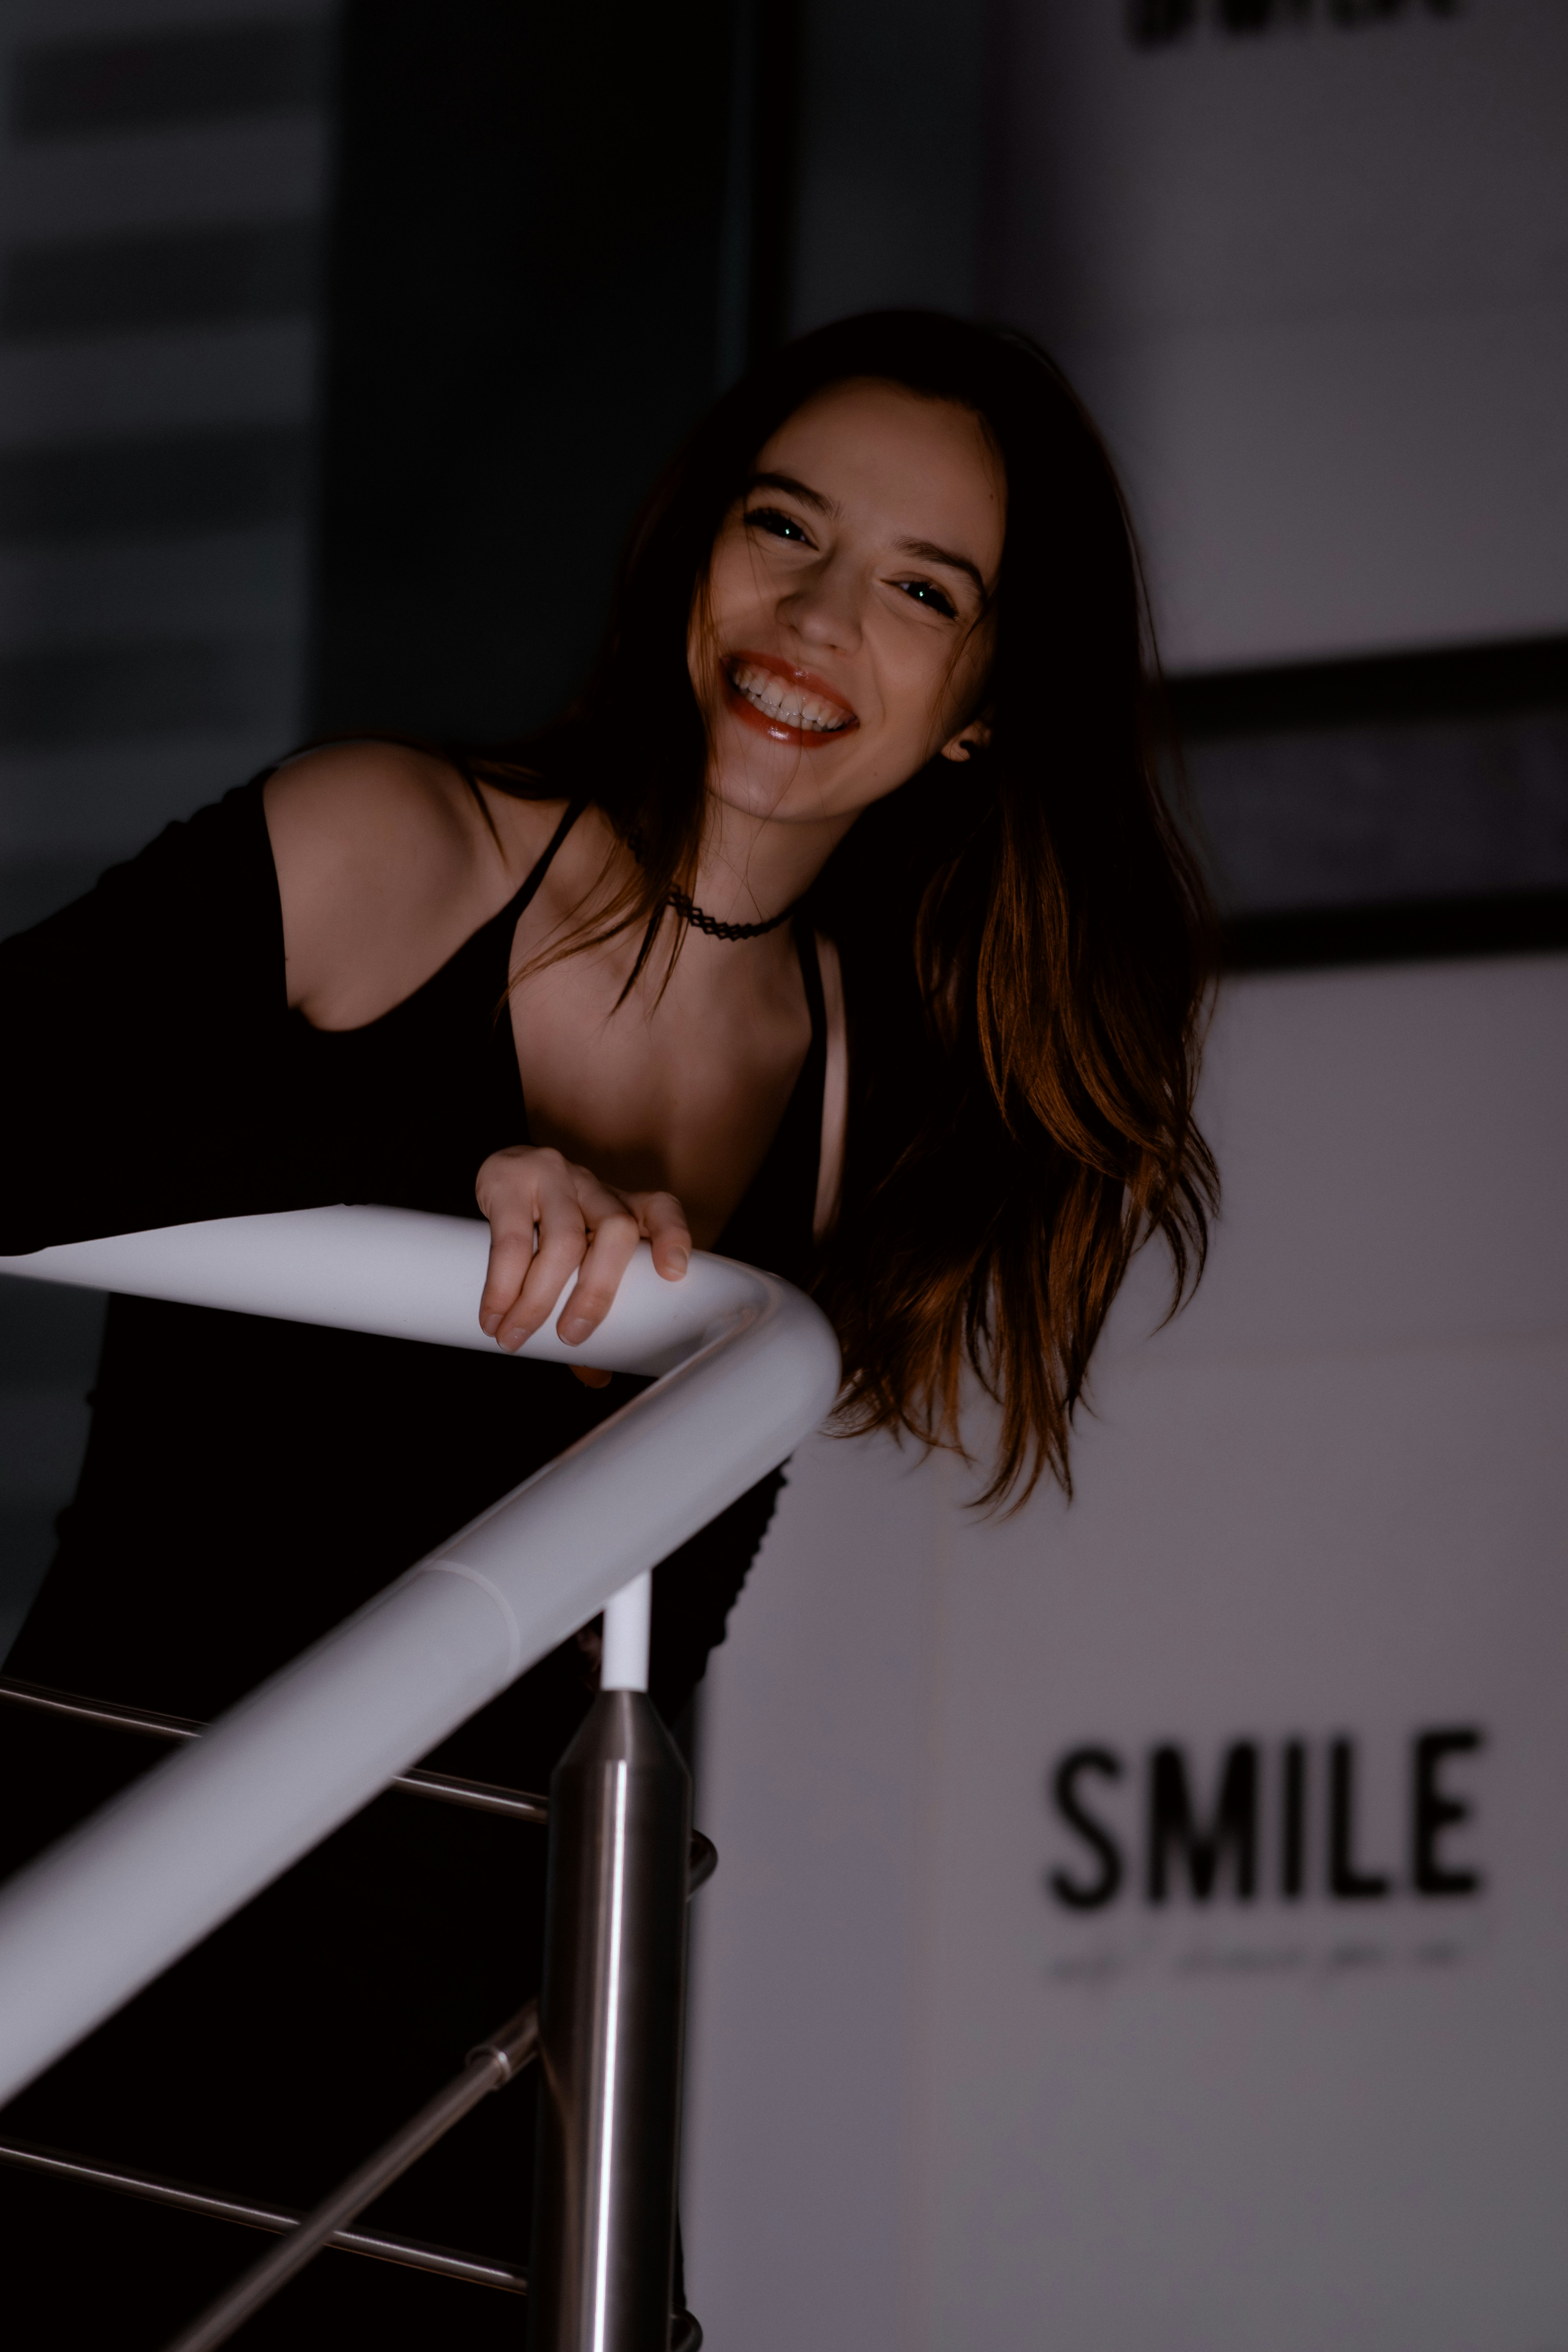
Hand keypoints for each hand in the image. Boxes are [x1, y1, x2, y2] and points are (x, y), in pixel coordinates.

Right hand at [475, 1146, 691, 1387]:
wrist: (496, 1171)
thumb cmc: (546, 1225)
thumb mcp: (573, 1256)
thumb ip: (586, 1309)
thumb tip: (596, 1375)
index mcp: (622, 1204)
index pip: (661, 1208)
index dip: (673, 1237)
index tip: (674, 1273)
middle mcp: (595, 1187)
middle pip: (616, 1230)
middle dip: (598, 1290)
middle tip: (572, 1337)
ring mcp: (554, 1177)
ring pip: (564, 1238)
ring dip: (541, 1297)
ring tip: (515, 1337)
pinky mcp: (509, 1179)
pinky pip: (510, 1237)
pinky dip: (503, 1284)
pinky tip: (494, 1314)